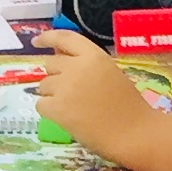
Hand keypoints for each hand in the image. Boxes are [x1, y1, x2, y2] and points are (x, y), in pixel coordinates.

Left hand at [27, 33, 160, 165]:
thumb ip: (86, 63)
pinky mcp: (57, 109)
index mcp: (94, 55)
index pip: (64, 38)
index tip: (37, 42)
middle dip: (56, 76)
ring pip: (43, 85)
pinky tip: (67, 118)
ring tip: (75, 108)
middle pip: (50, 64)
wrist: (134, 133)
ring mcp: (65, 87)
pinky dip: (50, 111)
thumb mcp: (110, 73)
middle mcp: (76, 67)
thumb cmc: (128, 105)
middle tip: (70, 92)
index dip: (47, 38)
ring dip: (53, 94)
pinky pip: (41, 104)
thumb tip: (58, 55)